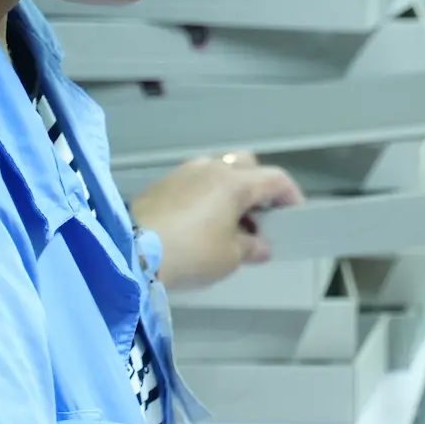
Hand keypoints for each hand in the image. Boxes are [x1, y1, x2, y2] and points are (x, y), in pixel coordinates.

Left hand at [129, 152, 303, 291]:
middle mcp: (212, 168)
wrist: (130, 251)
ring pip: (218, 172)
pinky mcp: (162, 184)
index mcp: (235, 182)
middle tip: (259, 215)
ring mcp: (184, 172)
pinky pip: (196, 182)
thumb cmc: (190, 252)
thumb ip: (251, 247)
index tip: (294, 215)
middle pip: (247, 166)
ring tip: (228, 222)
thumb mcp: (229, 257)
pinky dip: (206, 196)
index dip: (290, 196)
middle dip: (258, 187)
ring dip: (229, 191)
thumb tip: (260, 245)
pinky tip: (201, 222)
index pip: (275, 179)